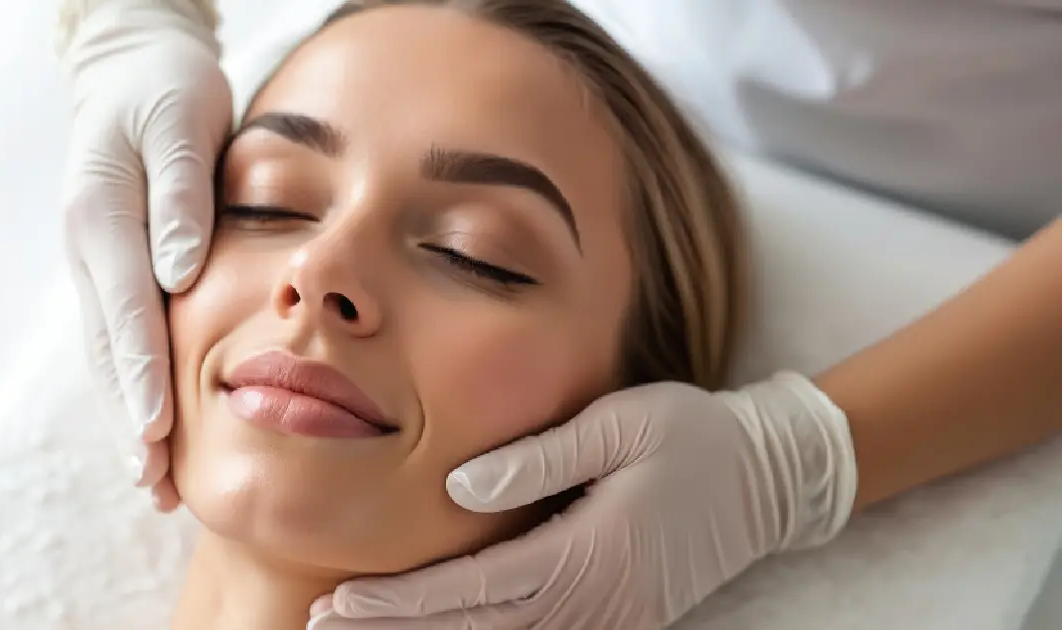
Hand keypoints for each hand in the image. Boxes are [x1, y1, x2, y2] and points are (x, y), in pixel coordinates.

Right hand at [59, 0, 230, 509]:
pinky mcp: (113, 267)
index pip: (126, 309)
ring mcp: (96, 262)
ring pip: (108, 352)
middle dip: (131, 418)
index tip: (159, 428)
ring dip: (128, 417)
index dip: (142, 372)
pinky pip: (120, 336)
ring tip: (151, 481)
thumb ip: (181, 198)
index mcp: (103, 216)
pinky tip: (152, 428)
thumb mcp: (182, 123)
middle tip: (153, 484)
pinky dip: (134, 386)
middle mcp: (91, 249)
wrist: (133, 69)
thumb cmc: (167, 91)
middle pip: (109, 348)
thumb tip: (182, 274)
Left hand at [309, 372, 856, 628]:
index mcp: (588, 553)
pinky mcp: (626, 620)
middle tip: (325, 628)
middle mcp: (598, 601)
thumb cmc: (691, 435)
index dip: (402, 604)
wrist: (768, 474)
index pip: (475, 589)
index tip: (341, 604)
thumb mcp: (619, 426)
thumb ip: (539, 459)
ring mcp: (615, 620)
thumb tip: (459, 486)